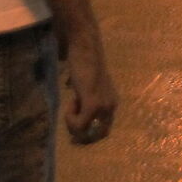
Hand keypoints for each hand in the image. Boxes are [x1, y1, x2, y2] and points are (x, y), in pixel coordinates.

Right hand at [60, 22, 118, 147]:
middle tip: (71, 124)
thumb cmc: (84, 62)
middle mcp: (111, 106)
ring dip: (74, 124)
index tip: (75, 127)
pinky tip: (71, 102)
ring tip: (72, 105)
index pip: (104, 130)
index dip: (89, 133)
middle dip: (82, 134)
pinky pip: (80, 125)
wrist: (84, 45)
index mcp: (111, 102)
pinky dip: (70, 119)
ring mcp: (103, 105)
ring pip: (86, 132)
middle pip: (98, 136)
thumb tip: (76, 116)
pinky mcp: (93, 103)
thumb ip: (86, 100)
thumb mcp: (87, 87)